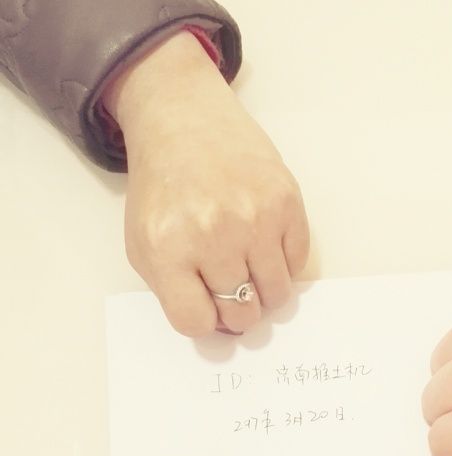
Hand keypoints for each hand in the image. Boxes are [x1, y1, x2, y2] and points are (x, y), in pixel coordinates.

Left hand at [105, 32, 308, 336]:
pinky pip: (297, 265)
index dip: (205, 321)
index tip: (206, 308)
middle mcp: (213, 235)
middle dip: (238, 311)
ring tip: (250, 268)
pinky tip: (264, 242)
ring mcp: (254, 218)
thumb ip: (174, 292)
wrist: (184, 121)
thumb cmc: (165, 189)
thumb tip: (221, 327)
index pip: (196, 322)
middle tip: (232, 290)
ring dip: (265, 292)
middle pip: (241, 314)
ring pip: (276, 296)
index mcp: (168, 249)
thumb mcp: (145, 243)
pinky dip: (283, 264)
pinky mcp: (286, 202)